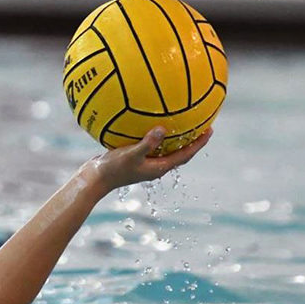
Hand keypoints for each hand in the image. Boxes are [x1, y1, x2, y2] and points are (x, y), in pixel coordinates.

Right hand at [81, 126, 211, 194]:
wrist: (94, 179)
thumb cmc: (112, 169)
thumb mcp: (130, 154)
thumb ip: (147, 143)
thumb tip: (162, 129)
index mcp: (159, 168)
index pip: (185, 155)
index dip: (199, 143)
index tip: (210, 130)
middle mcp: (155, 166)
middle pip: (180, 153)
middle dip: (192, 141)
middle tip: (202, 126)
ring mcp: (145, 163)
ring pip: (167, 150)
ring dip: (176, 139)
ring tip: (182, 124)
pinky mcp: (135, 159)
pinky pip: (152, 146)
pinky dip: (157, 137)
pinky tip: (151, 124)